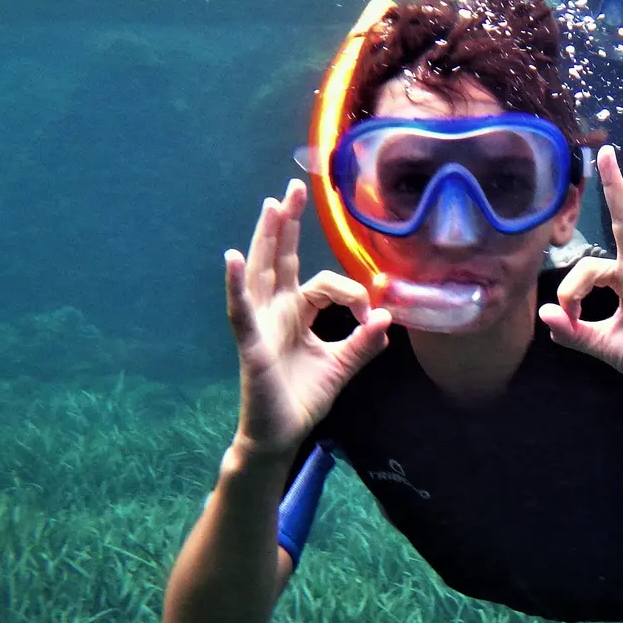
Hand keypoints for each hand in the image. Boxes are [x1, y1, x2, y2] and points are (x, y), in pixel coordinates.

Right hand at [224, 180, 389, 457]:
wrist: (280, 435)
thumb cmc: (302, 398)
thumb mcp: (341, 367)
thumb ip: (363, 344)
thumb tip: (388, 319)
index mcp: (297, 313)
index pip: (323, 283)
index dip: (351, 291)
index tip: (372, 312)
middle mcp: (275, 311)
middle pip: (281, 258)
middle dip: (288, 223)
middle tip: (295, 187)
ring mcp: (259, 324)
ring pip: (261, 273)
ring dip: (266, 238)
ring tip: (271, 205)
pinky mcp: (250, 343)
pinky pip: (240, 309)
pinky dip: (235, 284)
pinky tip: (234, 257)